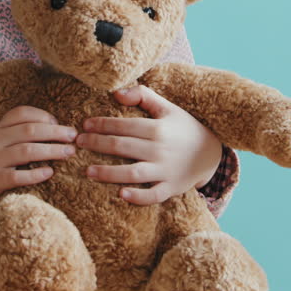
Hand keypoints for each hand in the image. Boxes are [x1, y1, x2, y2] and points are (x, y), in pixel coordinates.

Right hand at [0, 105, 75, 208]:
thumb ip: (19, 131)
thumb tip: (55, 126)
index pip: (22, 113)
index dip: (44, 116)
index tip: (58, 123)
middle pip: (30, 130)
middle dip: (56, 132)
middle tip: (74, 137)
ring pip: (27, 151)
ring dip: (52, 151)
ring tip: (69, 153)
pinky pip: (18, 176)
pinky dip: (36, 174)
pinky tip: (49, 173)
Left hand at [76, 84, 222, 205]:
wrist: (211, 153)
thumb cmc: (183, 128)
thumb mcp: (168, 108)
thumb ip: (143, 96)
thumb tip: (116, 93)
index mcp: (158, 128)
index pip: (123, 125)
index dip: (102, 124)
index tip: (84, 125)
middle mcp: (160, 150)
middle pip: (122, 147)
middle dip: (97, 144)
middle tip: (79, 143)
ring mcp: (165, 171)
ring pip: (133, 173)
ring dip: (108, 173)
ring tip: (88, 171)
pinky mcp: (170, 188)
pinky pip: (153, 195)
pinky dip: (138, 197)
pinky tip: (121, 194)